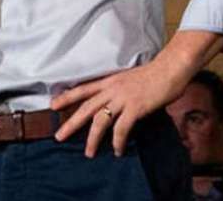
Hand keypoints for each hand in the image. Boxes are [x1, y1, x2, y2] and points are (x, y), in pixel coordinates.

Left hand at [51, 60, 185, 157]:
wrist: (170, 68)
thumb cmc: (154, 74)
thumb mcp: (129, 79)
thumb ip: (119, 90)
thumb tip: (117, 104)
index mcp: (109, 81)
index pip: (82, 89)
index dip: (66, 97)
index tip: (52, 105)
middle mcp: (111, 89)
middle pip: (85, 108)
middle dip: (71, 123)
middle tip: (59, 136)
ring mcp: (123, 98)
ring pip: (100, 121)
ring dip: (93, 139)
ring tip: (88, 153)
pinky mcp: (135, 107)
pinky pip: (122, 128)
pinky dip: (118, 141)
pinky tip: (117, 151)